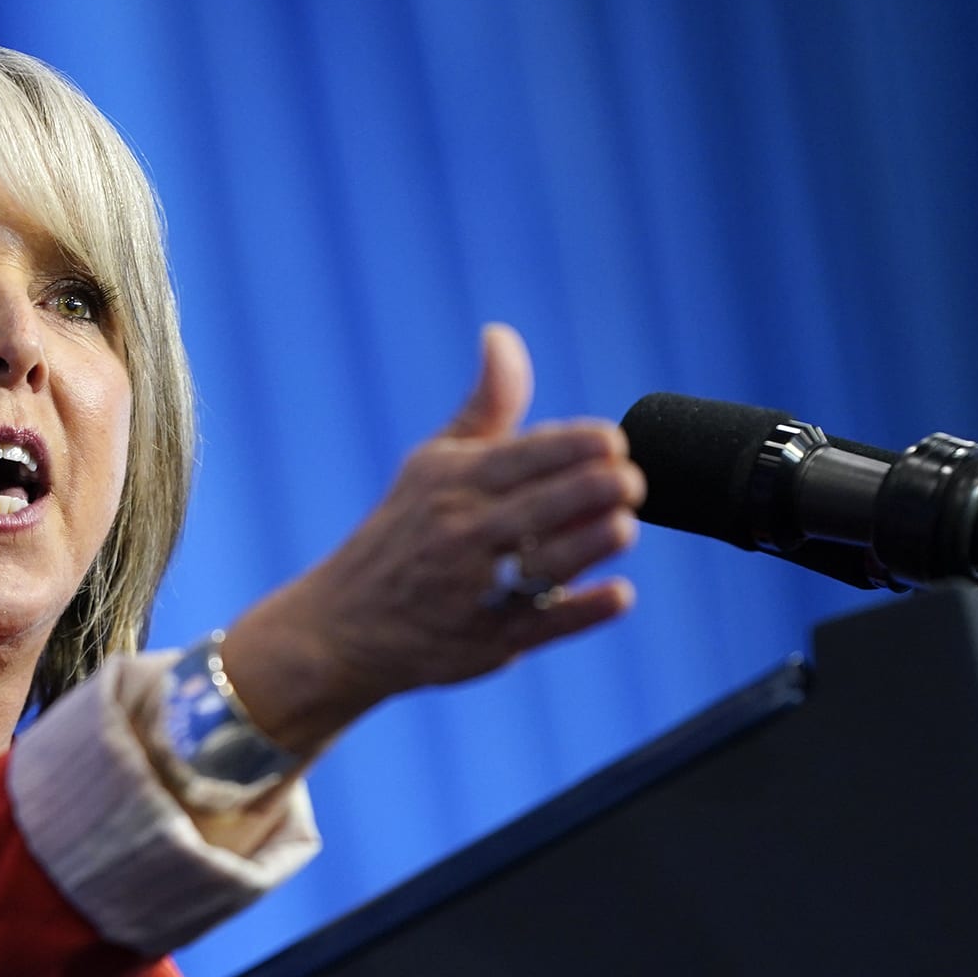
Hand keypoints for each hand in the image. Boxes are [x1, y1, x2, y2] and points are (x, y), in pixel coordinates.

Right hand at [222, 324, 644, 756]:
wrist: (343, 626)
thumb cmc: (402, 533)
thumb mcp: (432, 464)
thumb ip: (485, 407)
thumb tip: (502, 335)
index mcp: (453, 482)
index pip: (527, 453)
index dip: (580, 444)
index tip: (614, 442)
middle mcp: (461, 533)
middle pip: (546, 504)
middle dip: (602, 487)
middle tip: (635, 481)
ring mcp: (474, 590)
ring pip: (547, 562)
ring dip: (594, 540)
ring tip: (626, 524)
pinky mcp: (488, 641)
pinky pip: (543, 625)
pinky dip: (584, 609)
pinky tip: (619, 593)